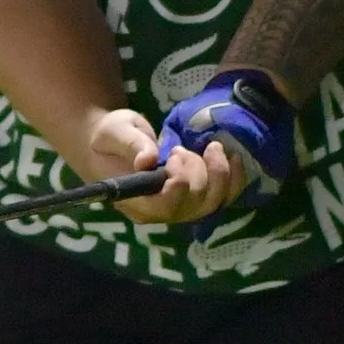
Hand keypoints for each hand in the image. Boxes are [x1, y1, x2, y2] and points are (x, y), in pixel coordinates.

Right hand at [79, 105, 246, 228]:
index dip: (179, 188)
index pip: (164, 207)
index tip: (174, 156)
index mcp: (135, 201)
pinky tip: (234, 158)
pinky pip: (223, 197)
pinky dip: (234, 179)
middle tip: (179, 149)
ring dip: (219, 173)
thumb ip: (130, 144)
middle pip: (193, 205)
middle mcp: (159, 211)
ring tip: (209, 147)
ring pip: (212, 203)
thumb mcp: (114, 132)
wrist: (112, 144)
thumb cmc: (109, 138)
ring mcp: (180, 207)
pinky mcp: (194, 198)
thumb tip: (148, 159)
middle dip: (197, 172)